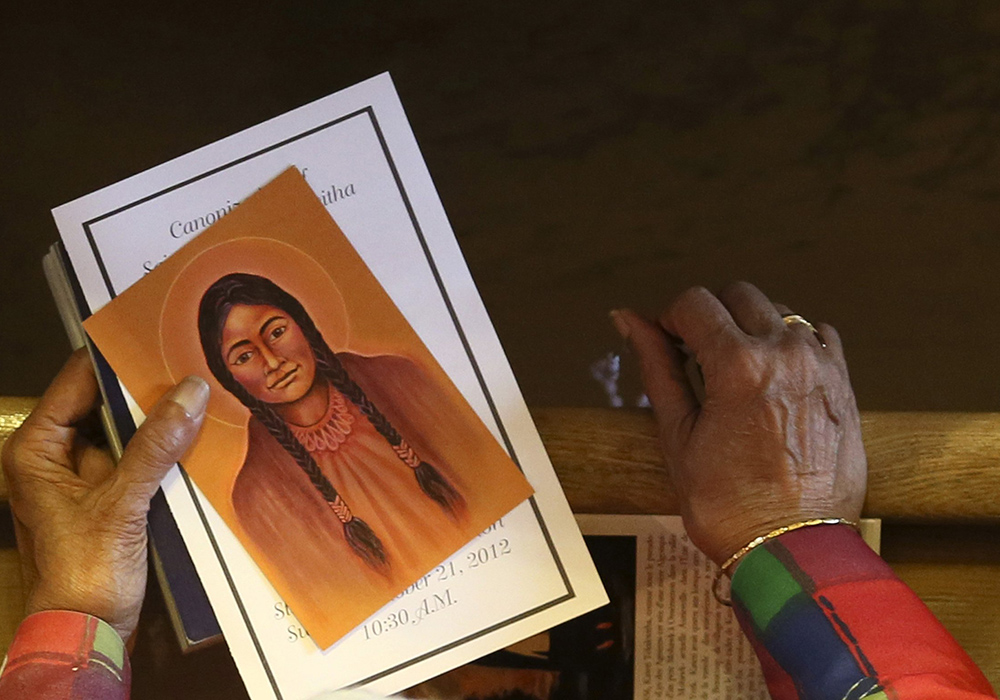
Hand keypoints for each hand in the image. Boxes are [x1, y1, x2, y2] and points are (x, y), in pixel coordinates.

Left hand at [1, 350, 208, 639]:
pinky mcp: (111, 496)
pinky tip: (198, 431)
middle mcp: (56, 456)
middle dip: (145, 388)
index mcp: (36, 449)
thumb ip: (155, 446)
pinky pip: (140, 457)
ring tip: (201, 389)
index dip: (116, 356)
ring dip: (160, 418)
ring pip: (126, 430)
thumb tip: (193, 390)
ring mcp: (84, 476)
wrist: (89, 631)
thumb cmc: (84, 570)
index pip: (77, 381)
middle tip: (190, 359)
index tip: (159, 333)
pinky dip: (165, 447)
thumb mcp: (121, 503)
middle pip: (104, 403)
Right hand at [613, 282, 865, 565]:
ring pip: (780, 312)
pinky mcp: (844, 385)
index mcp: (737, 365)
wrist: (794, 550)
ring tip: (737, 371)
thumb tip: (628, 318)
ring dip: (752, 327)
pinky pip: (819, 336)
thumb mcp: (677, 434)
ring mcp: (822, 366)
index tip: (667, 342)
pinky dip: (793, 343)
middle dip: (711, 316)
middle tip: (697, 355)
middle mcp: (785, 354)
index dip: (670, 317)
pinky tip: (777, 376)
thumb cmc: (729, 504)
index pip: (694, 302)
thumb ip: (656, 366)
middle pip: (739, 295)